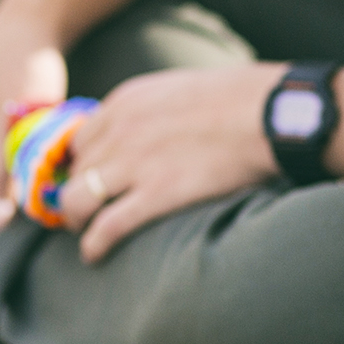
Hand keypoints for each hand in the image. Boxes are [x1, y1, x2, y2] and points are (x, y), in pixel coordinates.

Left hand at [60, 62, 283, 262]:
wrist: (267, 113)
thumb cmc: (239, 99)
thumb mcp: (181, 89)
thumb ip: (153, 108)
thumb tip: (152, 129)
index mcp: (126, 101)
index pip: (81, 138)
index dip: (84, 162)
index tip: (92, 177)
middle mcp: (119, 130)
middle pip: (76, 170)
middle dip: (77, 189)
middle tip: (88, 207)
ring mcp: (134, 163)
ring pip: (76, 200)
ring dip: (77, 219)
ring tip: (85, 230)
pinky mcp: (155, 194)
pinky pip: (106, 227)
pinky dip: (93, 245)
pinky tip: (94, 254)